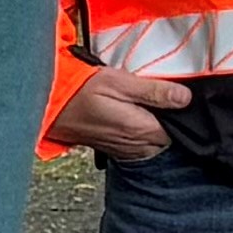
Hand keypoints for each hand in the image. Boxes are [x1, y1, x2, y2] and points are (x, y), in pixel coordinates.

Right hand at [51, 64, 188, 157]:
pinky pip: (140, 144)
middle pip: (170, 136)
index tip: (177, 95)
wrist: (48, 107)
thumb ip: (154, 91)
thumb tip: (185, 98)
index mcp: (142, 129)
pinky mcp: (116, 149)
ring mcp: (126, 150)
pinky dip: (141, 132)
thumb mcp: (118, 82)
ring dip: (155, 125)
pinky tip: (133, 115)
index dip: (181, 112)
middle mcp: (137, 145)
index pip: (180, 128)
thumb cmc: (79, 92)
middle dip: (170, 119)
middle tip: (160, 96)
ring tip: (144, 105)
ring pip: (156, 141)